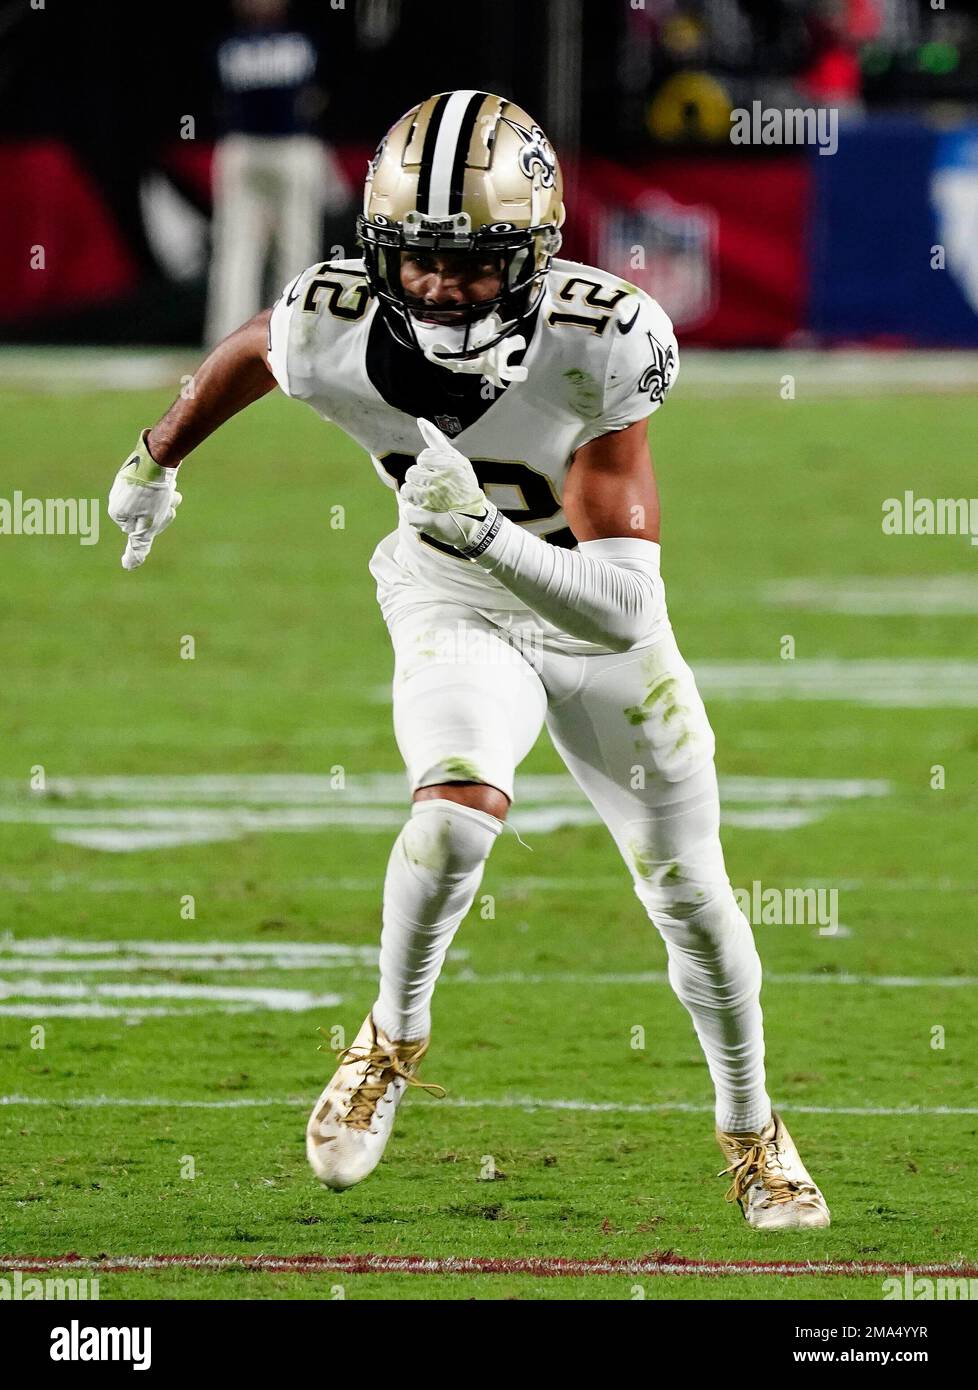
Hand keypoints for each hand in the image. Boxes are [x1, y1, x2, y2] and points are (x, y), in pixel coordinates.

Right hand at [108, 431, 181, 569]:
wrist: (156, 459)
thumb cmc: (152, 496)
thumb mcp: (148, 525)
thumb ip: (139, 545)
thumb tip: (129, 566)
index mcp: (116, 512)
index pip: (139, 530)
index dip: (155, 524)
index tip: (160, 513)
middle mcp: (118, 498)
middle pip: (147, 515)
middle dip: (162, 511)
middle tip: (169, 499)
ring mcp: (126, 484)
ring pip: (154, 500)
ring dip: (166, 498)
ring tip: (171, 489)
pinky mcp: (137, 471)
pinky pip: (153, 485)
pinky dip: (164, 486)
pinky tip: (169, 480)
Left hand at [399, 418, 499, 554]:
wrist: (477, 524)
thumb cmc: (464, 489)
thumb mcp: (456, 461)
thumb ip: (436, 440)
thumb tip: (420, 420)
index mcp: (450, 464)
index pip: (423, 458)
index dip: (429, 467)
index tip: (441, 476)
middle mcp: (442, 481)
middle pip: (412, 473)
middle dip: (421, 482)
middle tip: (438, 492)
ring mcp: (434, 501)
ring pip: (407, 492)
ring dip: (416, 498)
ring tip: (433, 504)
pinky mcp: (426, 519)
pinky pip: (408, 512)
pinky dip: (415, 515)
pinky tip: (428, 516)